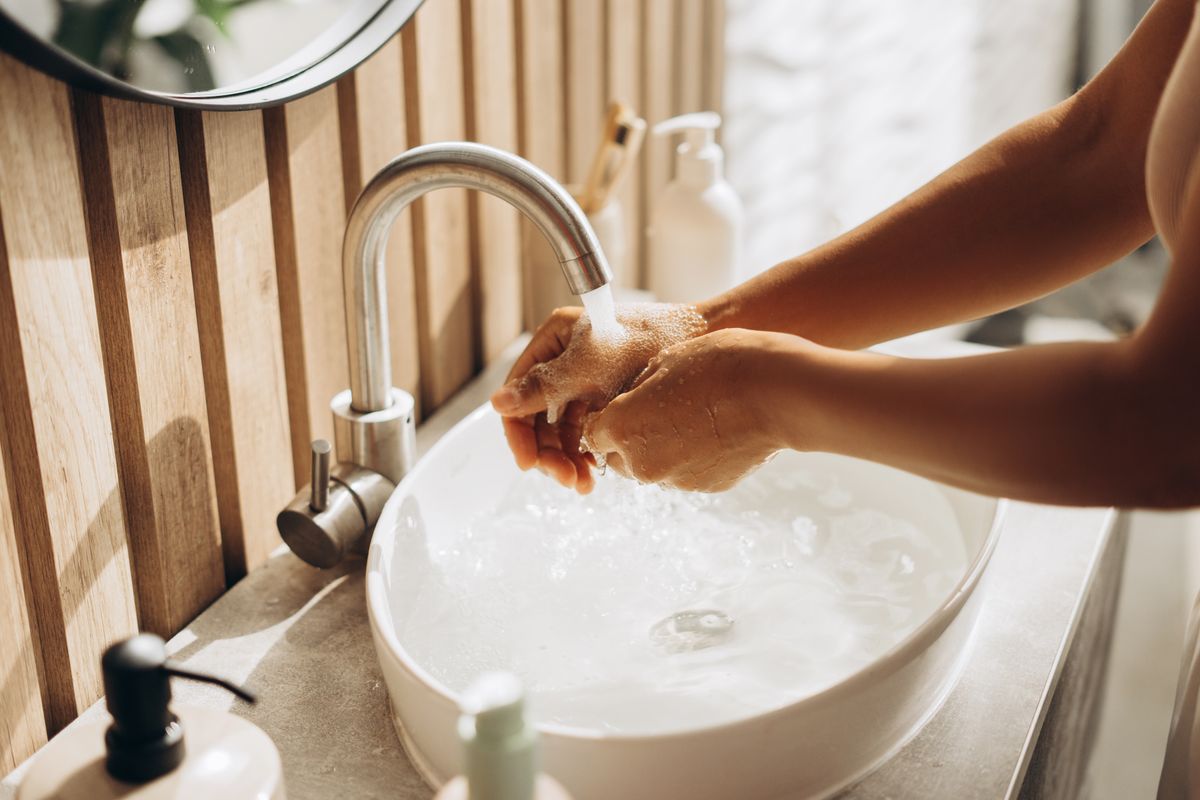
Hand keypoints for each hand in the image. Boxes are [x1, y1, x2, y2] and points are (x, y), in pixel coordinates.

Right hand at [490, 303, 705, 492]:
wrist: (702, 339)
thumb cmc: (650, 338)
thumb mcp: (591, 364)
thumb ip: (545, 386)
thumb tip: (498, 403)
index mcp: (553, 342)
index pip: (519, 392)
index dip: (519, 431)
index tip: (529, 463)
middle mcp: (564, 363)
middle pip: (538, 418)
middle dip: (548, 453)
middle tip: (565, 479)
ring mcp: (585, 384)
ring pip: (562, 431)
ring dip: (567, 460)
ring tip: (583, 484)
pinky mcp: (607, 401)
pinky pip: (586, 435)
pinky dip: (587, 455)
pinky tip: (596, 473)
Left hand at [584, 329, 793, 491]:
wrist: (775, 392)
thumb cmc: (719, 365)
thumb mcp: (665, 360)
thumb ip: (637, 389)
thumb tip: (632, 402)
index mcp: (623, 427)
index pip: (593, 435)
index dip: (606, 420)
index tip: (622, 407)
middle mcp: (643, 463)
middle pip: (620, 458)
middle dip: (630, 439)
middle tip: (656, 411)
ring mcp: (677, 480)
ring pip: (654, 468)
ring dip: (663, 449)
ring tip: (693, 417)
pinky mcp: (708, 488)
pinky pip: (687, 473)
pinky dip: (694, 458)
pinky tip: (716, 431)